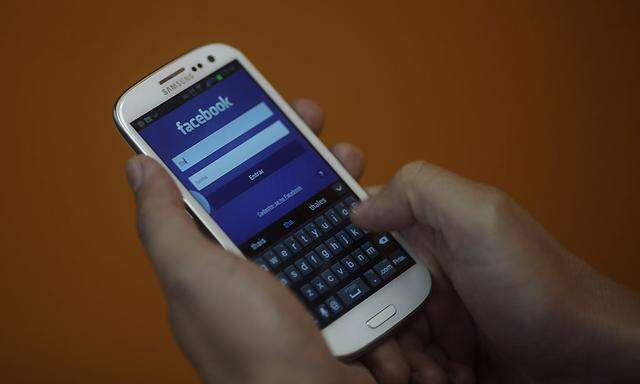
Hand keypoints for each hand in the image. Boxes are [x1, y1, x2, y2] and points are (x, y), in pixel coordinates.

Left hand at [125, 99, 373, 383]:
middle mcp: (258, 270)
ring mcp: (301, 284)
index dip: (237, 145)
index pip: (223, 187)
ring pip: (319, 216)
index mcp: (216, 261)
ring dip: (336, 183)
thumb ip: (165, 222)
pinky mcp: (339, 299)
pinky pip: (354, 250)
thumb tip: (139, 167)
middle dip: (296, 153)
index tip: (258, 111)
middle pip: (277, 195)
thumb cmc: (250, 349)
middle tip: (314, 127)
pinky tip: (372, 214)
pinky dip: (365, 227)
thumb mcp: (195, 275)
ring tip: (349, 162)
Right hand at [352, 162, 639, 382]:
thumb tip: (360, 206)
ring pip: (386, 334)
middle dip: (370, 328)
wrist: (588, 357)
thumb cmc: (540, 286)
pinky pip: (412, 362)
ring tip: (423, 374)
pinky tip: (446, 378)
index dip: (341, 261)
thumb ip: (420, 192)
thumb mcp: (480, 221)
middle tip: (390, 355)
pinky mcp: (451, 348)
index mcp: (429, 231)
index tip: (334, 292)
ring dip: (395, 358)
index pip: (363, 236)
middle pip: (367, 295)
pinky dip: (419, 374)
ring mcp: (441, 310)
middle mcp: (431, 268)